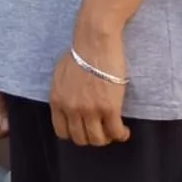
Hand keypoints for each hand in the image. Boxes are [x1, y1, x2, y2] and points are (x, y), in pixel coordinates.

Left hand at [49, 29, 130, 145]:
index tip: (84, 130)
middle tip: (102, 131)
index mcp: (57, 101)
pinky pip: (115, 132)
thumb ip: (62, 94)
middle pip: (80, 138)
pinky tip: (125, 131)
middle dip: (92, 138)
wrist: (95, 42)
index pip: (62, 132)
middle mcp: (71, 108)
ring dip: (107, 139)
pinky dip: (121, 135)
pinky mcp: (109, 107)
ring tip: (114, 131)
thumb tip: (68, 104)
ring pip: (97, 139)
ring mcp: (89, 109)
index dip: (75, 134)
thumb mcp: (60, 76)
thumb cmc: (80, 53)